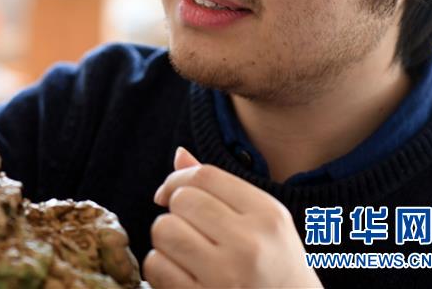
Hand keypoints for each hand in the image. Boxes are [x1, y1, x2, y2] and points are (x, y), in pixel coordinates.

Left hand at [143, 147, 321, 287]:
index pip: (205, 176)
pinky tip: (181, 274)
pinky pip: (156, 265)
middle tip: (188, 229)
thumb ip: (222, 188)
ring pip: (164, 230)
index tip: (170, 193)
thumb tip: (179, 155)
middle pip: (182, 200)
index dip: (177, 179)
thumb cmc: (275, 267)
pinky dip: (160, 267)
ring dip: (166, 239)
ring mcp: (226, 277)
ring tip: (185, 251)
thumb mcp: (264, 223)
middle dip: (175, 211)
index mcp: (268, 216)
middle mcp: (249, 245)